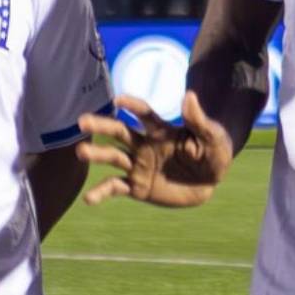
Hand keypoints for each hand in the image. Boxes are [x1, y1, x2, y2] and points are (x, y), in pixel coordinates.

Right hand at [76, 90, 233, 208]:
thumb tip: (189, 94)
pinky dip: (101, 193)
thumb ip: (198, 120)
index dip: (132, 106)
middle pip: (119, 132)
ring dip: (96, 155)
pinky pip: (116, 188)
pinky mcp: (137, 187)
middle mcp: (144, 146)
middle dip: (101, 125)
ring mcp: (139, 166)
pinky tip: (88, 199)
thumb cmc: (213, 153)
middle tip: (82, 121)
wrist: (211, 182)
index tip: (119, 100)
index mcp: (161, 131)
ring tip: (80, 153)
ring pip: (113, 158)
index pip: (143, 114)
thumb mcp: (212, 137)